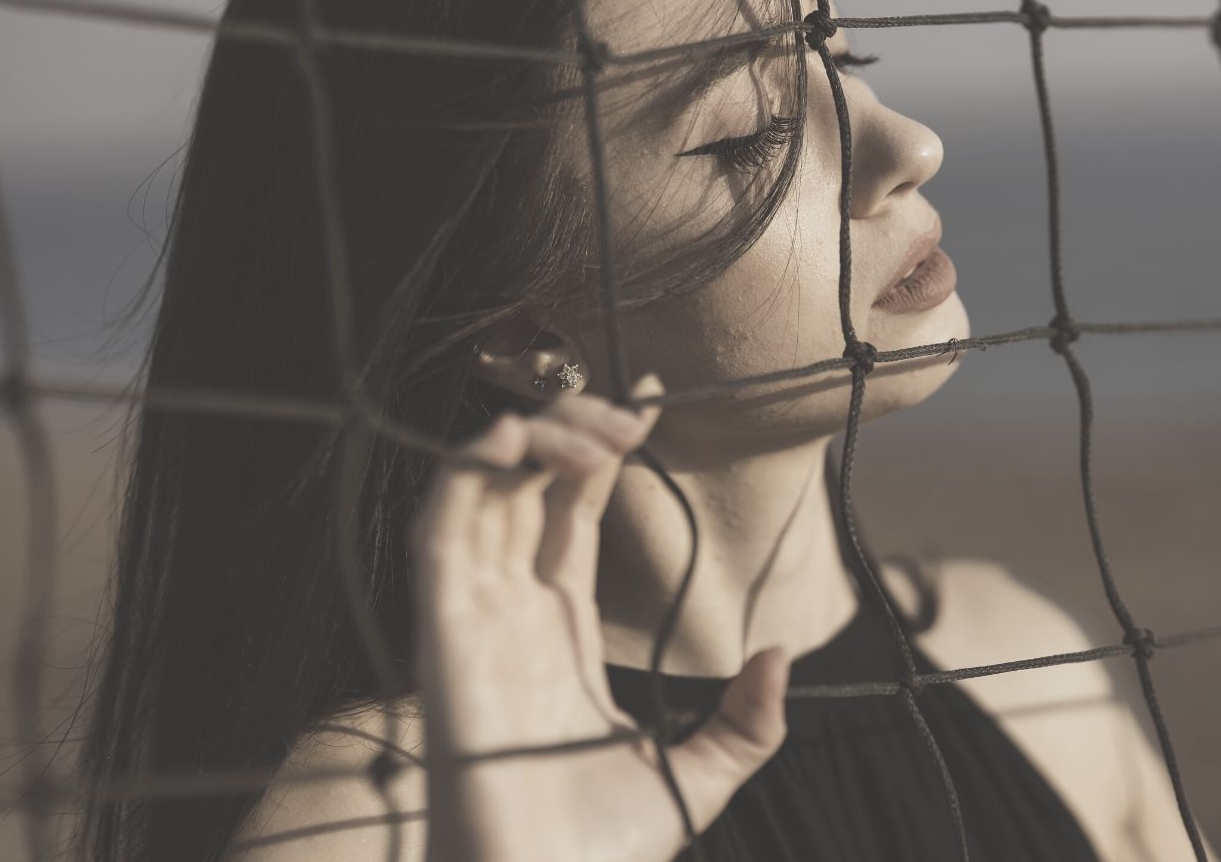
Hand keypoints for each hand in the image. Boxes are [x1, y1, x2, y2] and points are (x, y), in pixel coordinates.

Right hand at [411, 374, 789, 861]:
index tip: (648, 404)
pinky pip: (439, 531)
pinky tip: (516, 439)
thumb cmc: (601, 855)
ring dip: (532, 436)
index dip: (597, 452)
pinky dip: (466, 473)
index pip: (570, 513)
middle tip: (633, 414)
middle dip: (571, 428)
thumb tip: (781, 656)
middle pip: (526, 484)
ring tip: (598, 426)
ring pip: (481, 489)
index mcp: (560, 631)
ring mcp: (473, 616)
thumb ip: (745, 724)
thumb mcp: (697, 778)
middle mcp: (510, 610)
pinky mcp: (443, 632)